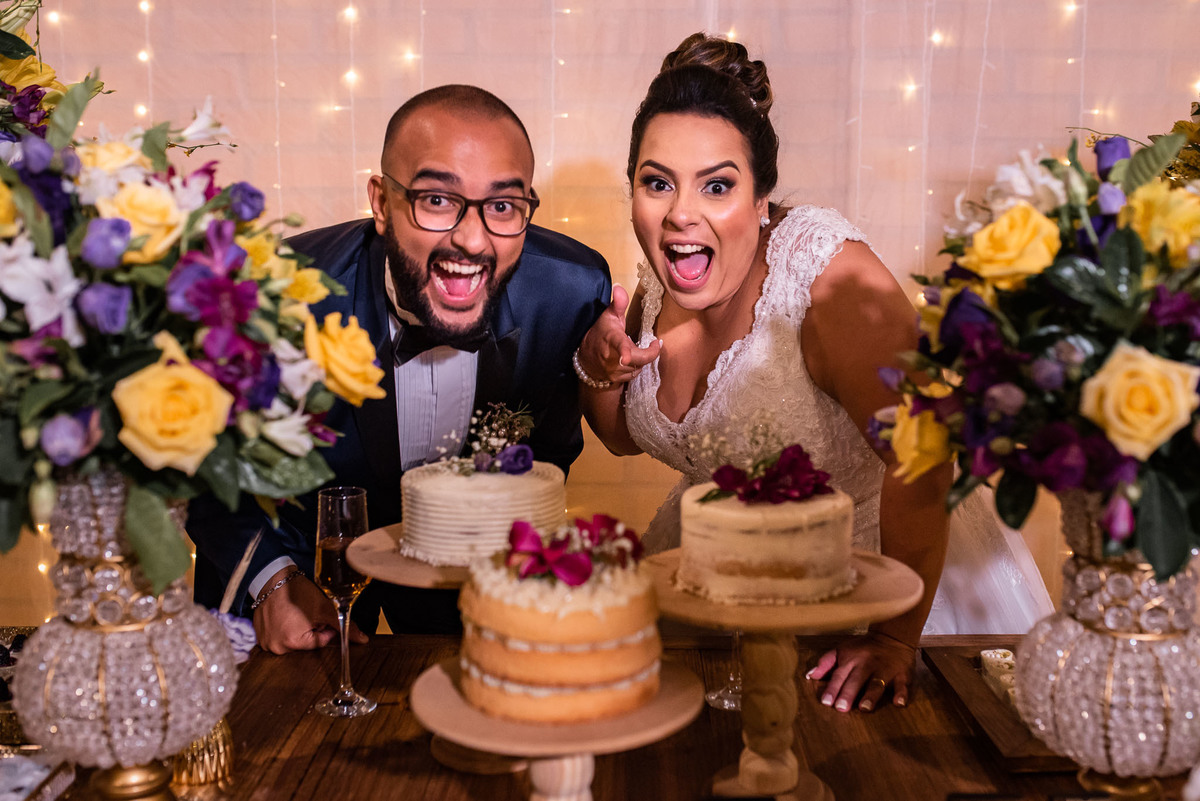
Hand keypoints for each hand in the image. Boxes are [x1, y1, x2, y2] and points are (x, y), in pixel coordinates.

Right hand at [252, 568, 367, 653]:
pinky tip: (285, 614)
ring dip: (298, 628)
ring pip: (293, 639)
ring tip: (294, 612)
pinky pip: (279, 635)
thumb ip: (344, 625)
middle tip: (305, 611)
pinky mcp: (258, 635)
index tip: (317, 613)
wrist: (273, 577)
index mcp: (292, 643)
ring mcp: (265, 642)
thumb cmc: (298, 592)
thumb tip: (363, 640)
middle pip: (306, 642)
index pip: (321, 641)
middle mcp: (275, 647)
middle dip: (311, 628)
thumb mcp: (325, 608)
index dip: (324, 625)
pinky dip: (284, 626)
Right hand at [577, 285, 661, 385]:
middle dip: (649, 352)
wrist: (586, 359)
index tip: (625, 359)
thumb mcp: (608, 317)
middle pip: (639, 359)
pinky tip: (629, 359)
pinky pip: (634, 374)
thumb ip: (618, 303)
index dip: (624, 352)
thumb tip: (619, 286)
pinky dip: (635, 366)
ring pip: (639, 366)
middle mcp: (613, 357)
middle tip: (654, 343)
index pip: (620, 345)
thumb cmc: (600, 334)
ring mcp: (614, 370)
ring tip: (633, 350)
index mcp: (612, 339)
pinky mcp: (617, 380)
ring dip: (640, 358)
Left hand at [805, 631, 916, 712]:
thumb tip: (810, 676)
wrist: (892, 637)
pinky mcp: (902, 674)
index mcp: (851, 660)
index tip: (826, 702)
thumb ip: (826, 662)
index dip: (832, 689)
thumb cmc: (863, 648)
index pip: (839, 675)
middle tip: (841, 708)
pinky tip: (898, 702)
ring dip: (871, 695)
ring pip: (877, 683)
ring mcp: (885, 670)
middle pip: (856, 680)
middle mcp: (867, 665)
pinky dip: (901, 693)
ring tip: (864, 708)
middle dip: (848, 694)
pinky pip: (903, 684)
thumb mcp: (842, 650)